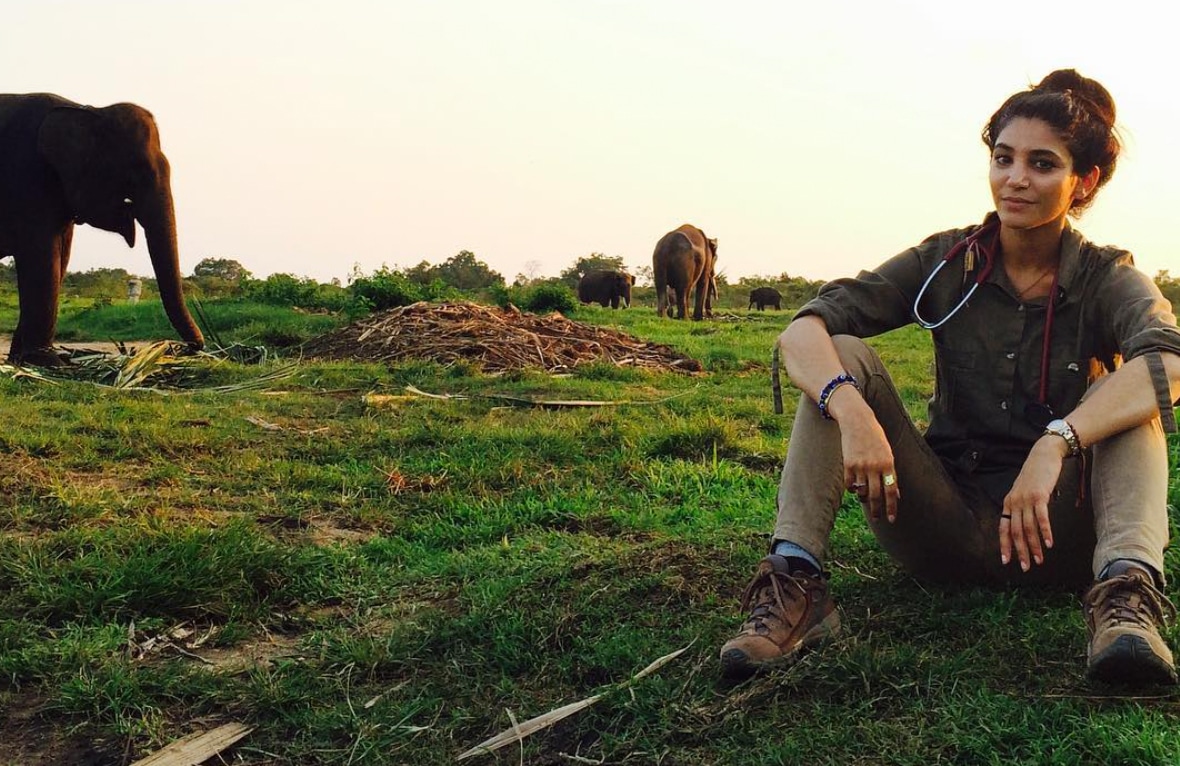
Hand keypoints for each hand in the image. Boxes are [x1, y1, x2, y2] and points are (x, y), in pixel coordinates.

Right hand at [838, 403, 900, 522]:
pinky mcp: (848, 464)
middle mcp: (874, 466)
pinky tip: (855, 488)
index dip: (892, 507)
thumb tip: (896, 494)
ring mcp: (860, 466)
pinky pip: (850, 484)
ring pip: (862, 491)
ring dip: (864, 498)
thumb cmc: (875, 438)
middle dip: (877, 510)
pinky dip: (852, 489)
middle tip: (877, 519)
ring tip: (865, 499)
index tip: (892, 519)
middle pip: (876, 495)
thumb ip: (892, 474)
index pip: (891, 491)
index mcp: (888, 463)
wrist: (857, 421)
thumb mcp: (888, 453)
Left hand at [1000, 436, 1066, 570]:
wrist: (1044, 454)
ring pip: (1028, 528)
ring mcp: (1026, 499)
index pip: (1003, 528)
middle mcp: (1014, 502)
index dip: (1004, 545)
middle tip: (1025, 567)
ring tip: (1039, 560)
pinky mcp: (1039, 496)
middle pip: (1016, 532)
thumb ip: (1024, 507)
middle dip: (1020, 552)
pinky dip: (1045, 532)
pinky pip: (1041, 518)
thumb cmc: (1036, 475)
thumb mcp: (1024, 492)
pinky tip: (1048, 543)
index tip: (1006, 561)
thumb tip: (1029, 525)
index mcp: (1008, 503)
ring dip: (1034, 546)